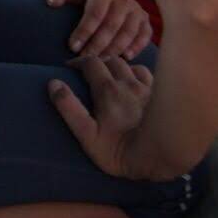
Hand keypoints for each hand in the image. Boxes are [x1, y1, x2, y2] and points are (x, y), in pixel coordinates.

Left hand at [45, 0, 152, 60]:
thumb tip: (53, 2)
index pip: (95, 13)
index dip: (84, 31)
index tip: (72, 47)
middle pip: (112, 25)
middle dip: (97, 44)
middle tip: (85, 59)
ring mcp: (136, 10)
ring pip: (128, 32)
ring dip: (114, 49)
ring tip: (100, 62)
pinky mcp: (144, 20)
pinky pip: (144, 35)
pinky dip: (137, 47)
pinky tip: (125, 58)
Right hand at [48, 55, 156, 179]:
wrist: (164, 155)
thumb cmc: (121, 150)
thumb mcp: (87, 135)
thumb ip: (69, 108)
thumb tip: (54, 83)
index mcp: (108, 89)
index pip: (90, 63)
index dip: (78, 62)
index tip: (70, 67)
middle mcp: (128, 83)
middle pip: (111, 61)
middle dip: (98, 63)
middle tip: (90, 73)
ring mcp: (148, 88)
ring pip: (132, 66)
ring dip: (120, 68)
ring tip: (114, 77)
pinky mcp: (162, 97)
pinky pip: (149, 77)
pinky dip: (139, 75)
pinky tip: (138, 85)